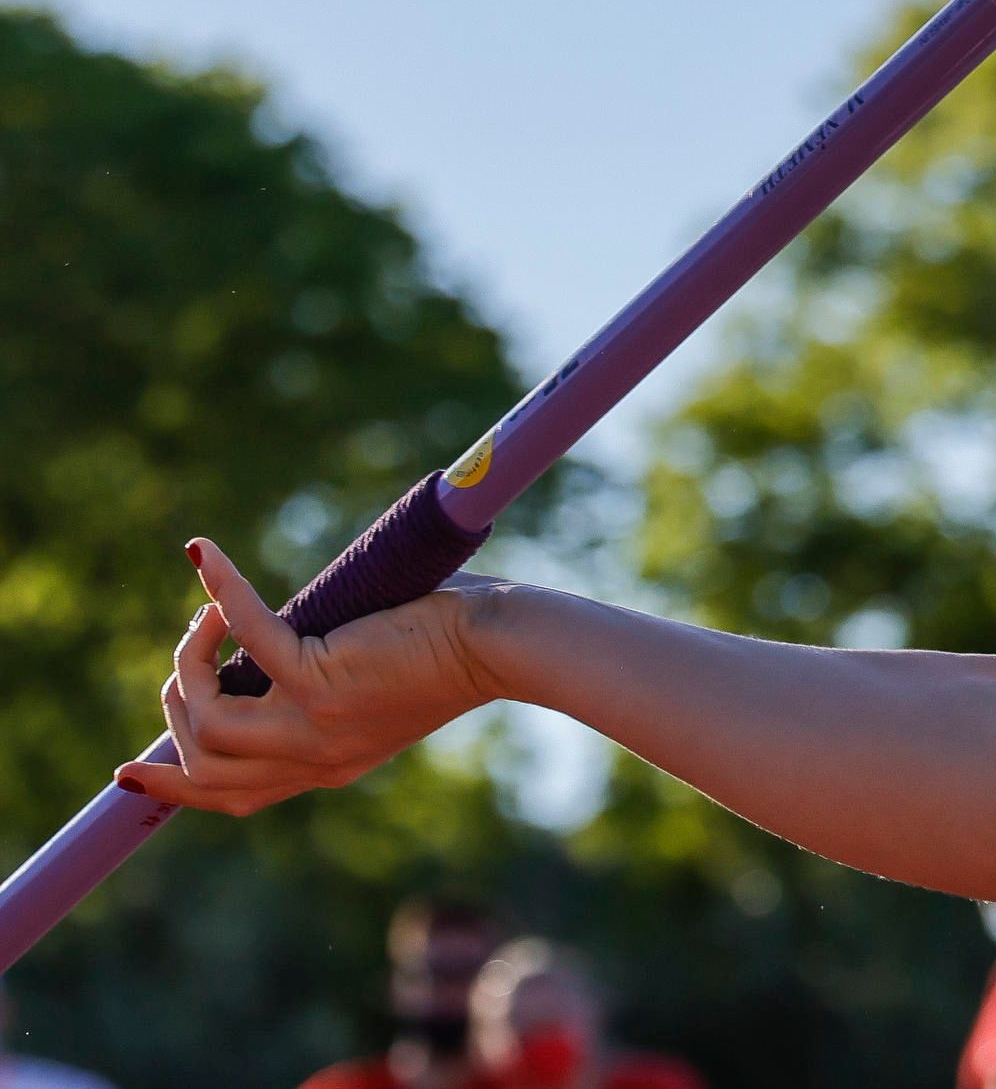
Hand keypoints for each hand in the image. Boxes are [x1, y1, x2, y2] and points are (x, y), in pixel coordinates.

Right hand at [110, 537, 500, 815]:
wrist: (508, 643)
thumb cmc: (460, 641)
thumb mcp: (379, 682)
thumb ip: (326, 677)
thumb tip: (279, 629)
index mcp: (328, 764)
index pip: (233, 797)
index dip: (174, 788)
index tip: (129, 774)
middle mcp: (316, 758)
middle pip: (204, 763)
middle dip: (175, 708)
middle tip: (186, 652)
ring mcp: (316, 724)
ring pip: (206, 722)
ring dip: (188, 665)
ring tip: (203, 619)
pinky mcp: (323, 678)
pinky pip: (247, 637)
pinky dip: (221, 591)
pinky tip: (206, 557)